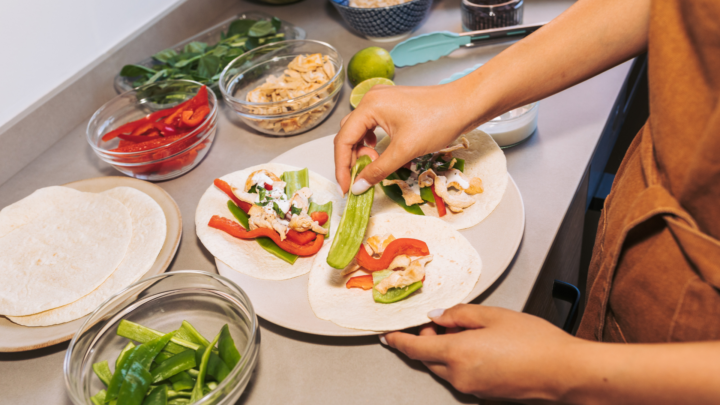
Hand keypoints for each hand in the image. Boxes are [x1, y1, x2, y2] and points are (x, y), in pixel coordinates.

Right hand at [334, 83, 477, 193]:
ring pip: (361, 131)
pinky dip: (373, 143)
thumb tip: (358, 186)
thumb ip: (378, 170)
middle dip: (352, 159)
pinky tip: (381, 152)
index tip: (346, 188)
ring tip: (374, 165)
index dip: (342, 167)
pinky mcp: (393, 107)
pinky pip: (373, 127)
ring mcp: (383, 101)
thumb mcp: (405, 150)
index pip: (343, 140)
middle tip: (360, 180)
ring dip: (363, 152)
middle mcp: (372, 100)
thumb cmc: (438, 121)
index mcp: (370, 106)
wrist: (466, 105)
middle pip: (349, 134)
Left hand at [382, 304, 577, 400]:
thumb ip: (459, 314)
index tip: (387, 336)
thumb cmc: (534, 341)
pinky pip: (461, 375)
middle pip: (428, 358)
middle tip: (440, 321)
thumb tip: (437, 317)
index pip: (415, 348)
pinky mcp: (484, 394)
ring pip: (444, 367)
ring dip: (444, 350)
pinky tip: (478, 346)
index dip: (399, 341)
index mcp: (457, 353)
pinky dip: (459, 360)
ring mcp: (472, 388)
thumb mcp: (494, 315)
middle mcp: (459, 375)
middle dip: (427, 340)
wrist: (564, 371)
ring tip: (466, 331)